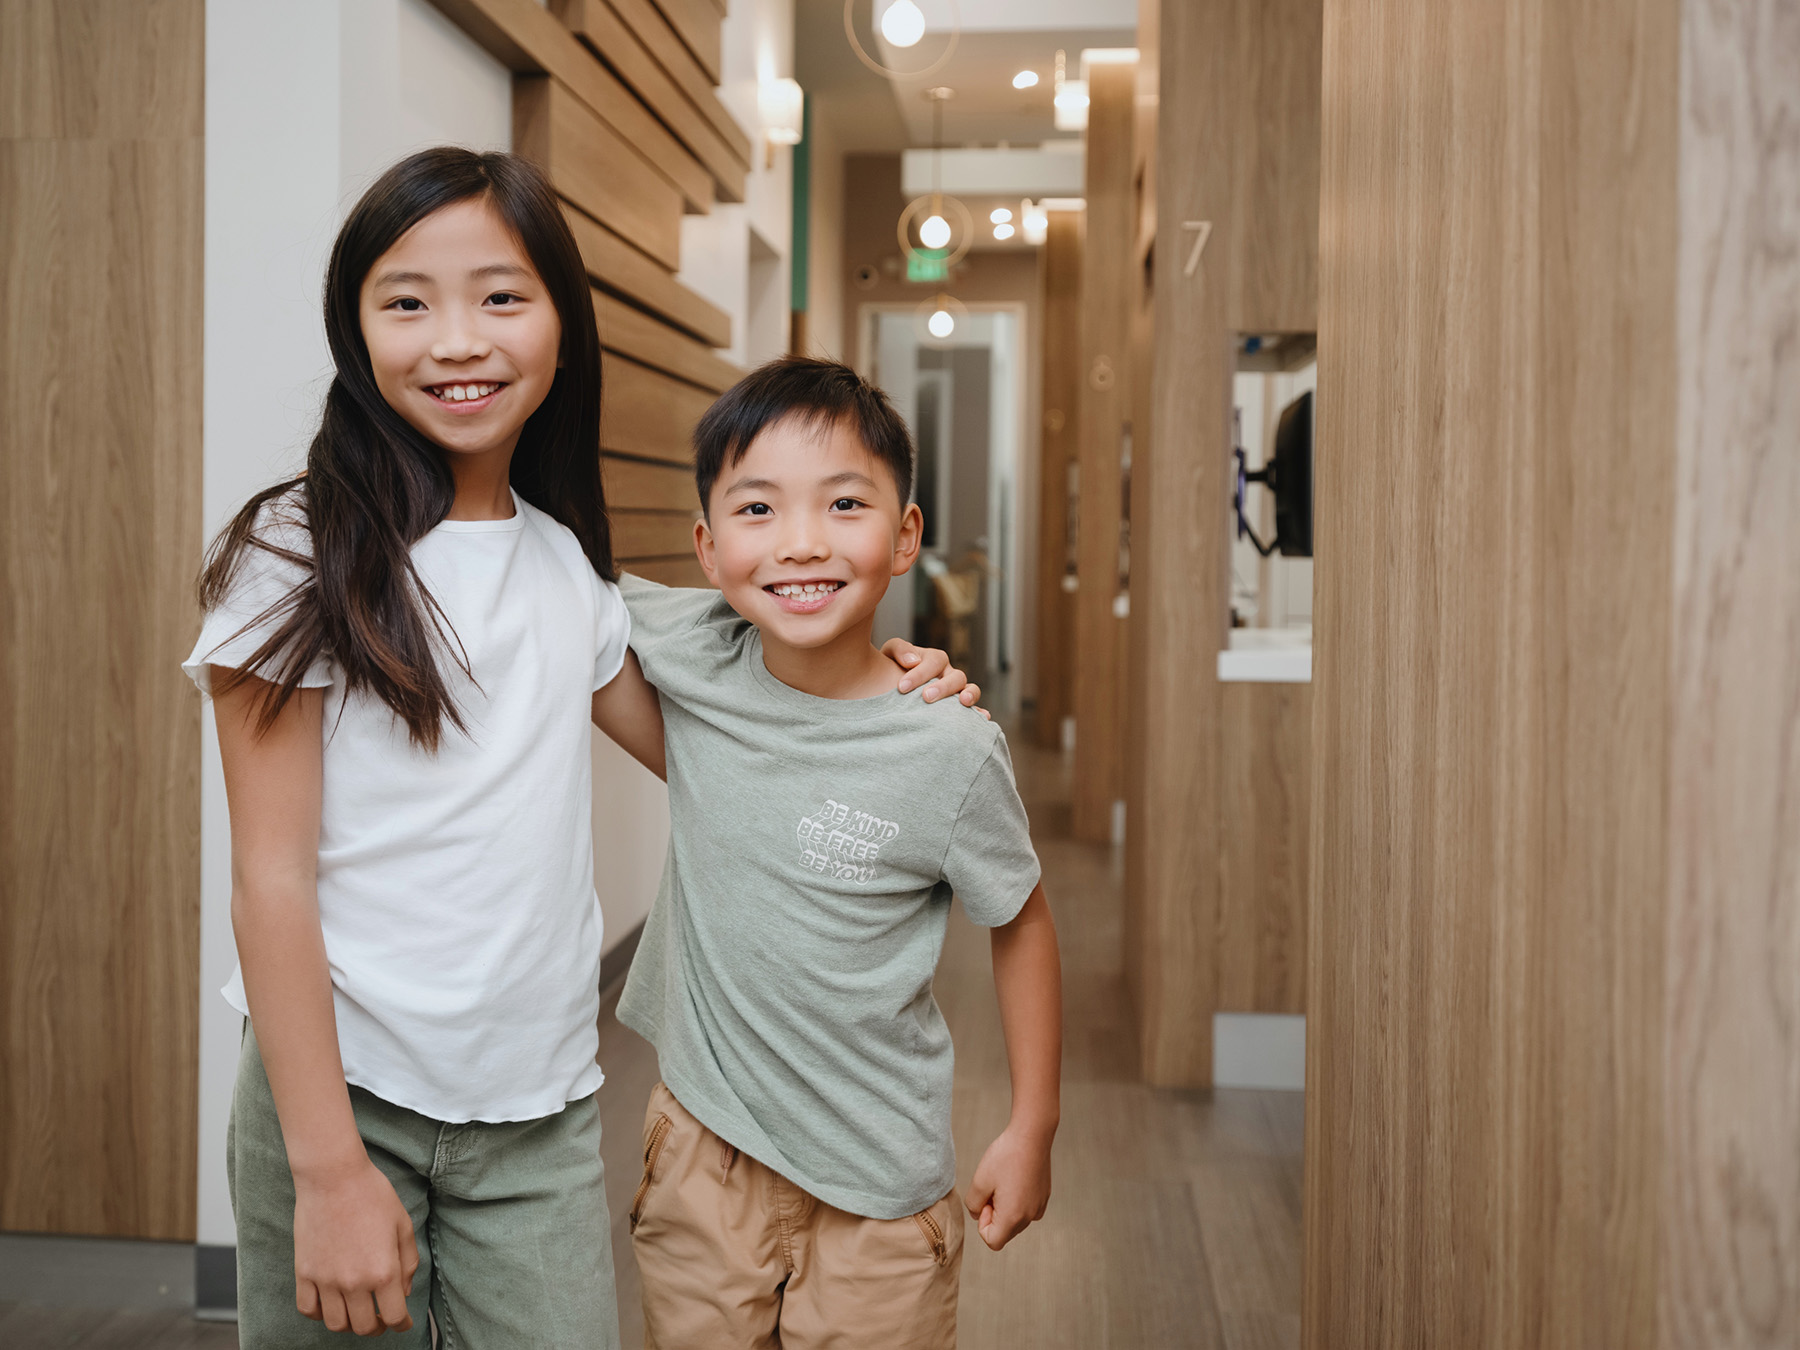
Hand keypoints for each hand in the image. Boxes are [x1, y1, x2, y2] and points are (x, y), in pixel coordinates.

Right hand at [293, 1159, 418, 1334]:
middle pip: (364, 1327)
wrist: (333, 1177)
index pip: (394, 1317)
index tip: (403, 1322)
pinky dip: (320, 1313)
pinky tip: (330, 1302)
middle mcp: (354, 1282)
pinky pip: (308, 1309)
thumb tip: (403, 1291)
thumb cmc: (372, 1195)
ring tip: (356, 1311)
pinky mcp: (304, 1273)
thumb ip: (408, 1262)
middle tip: (381, 1318)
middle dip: (377, 1327)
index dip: (402, 1324)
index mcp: (384, 1271)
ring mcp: (326, 1280)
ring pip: (336, 1324)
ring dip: (349, 1324)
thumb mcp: (403, 1225)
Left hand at [879, 640, 990, 719]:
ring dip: (970, 694)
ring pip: (970, 689)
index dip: (920, 674)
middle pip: (956, 676)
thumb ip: (900, 650)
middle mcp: (949, 674)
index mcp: (934, 660)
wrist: (888, 688)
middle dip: (943, 686)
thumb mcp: (890, 653)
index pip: (934, 661)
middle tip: (926, 697)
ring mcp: (956, 692)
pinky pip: (973, 710)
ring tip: (963, 702)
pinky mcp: (957, 709)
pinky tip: (983, 718)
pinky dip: (979, 712)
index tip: (902, 687)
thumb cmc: (891, 669)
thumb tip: (913, 661)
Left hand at [965, 1121, 1053, 1249]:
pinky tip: (1015, 1178)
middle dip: (994, 1215)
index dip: (983, 1223)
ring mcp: (1039, 1207)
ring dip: (1005, 1207)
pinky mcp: (1044, 1197)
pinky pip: (1025, 1209)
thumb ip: (973, 1205)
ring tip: (1004, 1181)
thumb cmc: (1005, 1156)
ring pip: (1015, 1220)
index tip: (986, 1200)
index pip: (992, 1241)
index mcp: (1013, 1217)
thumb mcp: (979, 1181)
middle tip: (993, 1188)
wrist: (1032, 1135)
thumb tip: (978, 1213)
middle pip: (1005, 1232)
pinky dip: (1017, 1200)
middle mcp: (1030, 1217)